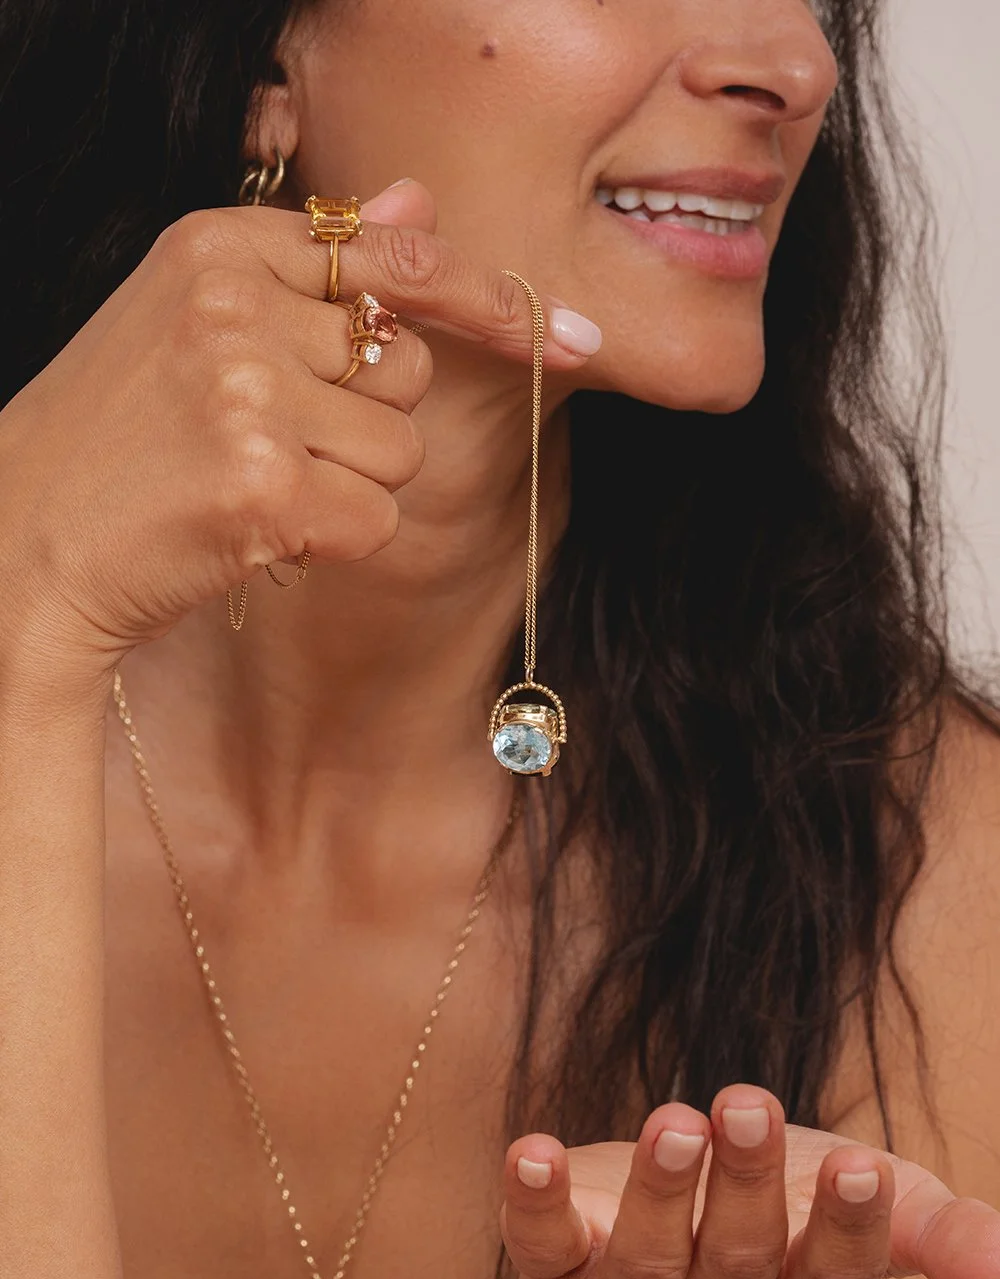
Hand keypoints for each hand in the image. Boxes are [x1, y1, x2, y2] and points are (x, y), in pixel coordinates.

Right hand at [0, 179, 596, 675]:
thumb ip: (315, 266)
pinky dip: (333, 542)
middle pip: (410, 367)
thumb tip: (418, 201)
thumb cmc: (121, 439)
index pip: (392, 258)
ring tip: (250, 487)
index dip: (484, 298)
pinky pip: (378, 518)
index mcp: (218, 247)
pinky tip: (254, 535)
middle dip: (365, 418)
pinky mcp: (266, 486)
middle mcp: (235, 304)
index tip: (565, 336)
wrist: (24, 543)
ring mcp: (250, 394)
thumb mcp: (197, 319)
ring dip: (348, 486)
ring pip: (403, 453)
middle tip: (267, 443)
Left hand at [501, 1083, 999, 1278]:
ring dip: (661, 1189)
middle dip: (744, 1183)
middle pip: (738, 1257)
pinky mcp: (563, 1261)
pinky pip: (543, 1244)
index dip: (848, 1230)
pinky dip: (533, 1202)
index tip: (858, 1165)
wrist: (650, 1278)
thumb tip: (999, 1258)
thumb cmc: (774, 1222)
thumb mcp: (856, 1219)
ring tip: (675, 1120)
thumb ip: (924, 1229)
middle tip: (746, 1104)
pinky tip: (530, 1152)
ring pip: (648, 1256)